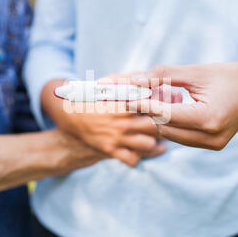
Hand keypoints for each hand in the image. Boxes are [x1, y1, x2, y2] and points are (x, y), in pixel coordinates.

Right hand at [41, 75, 173, 165]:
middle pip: (156, 126)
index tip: (168, 103)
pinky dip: (138, 156)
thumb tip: (148, 77)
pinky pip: (133, 159)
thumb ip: (128, 78)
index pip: (153, 105)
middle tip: (164, 122)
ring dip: (153, 141)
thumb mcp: (108, 82)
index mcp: (124, 102)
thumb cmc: (92, 96)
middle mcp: (122, 121)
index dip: (164, 104)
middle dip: (162, 124)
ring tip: (154, 136)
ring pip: (149, 144)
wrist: (69, 115)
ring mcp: (116, 137)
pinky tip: (139, 148)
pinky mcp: (110, 150)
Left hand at [130, 59, 237, 149]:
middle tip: (139, 94)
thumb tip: (135, 80)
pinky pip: (182, 137)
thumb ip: (164, 76)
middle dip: (149, 111)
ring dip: (160, 117)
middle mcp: (212, 137)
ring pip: (171, 135)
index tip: (125, 97)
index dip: (144, 104)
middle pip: (165, 128)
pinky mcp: (213, 145)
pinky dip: (172, 123)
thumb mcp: (195, 71)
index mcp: (209, 118)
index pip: (166, 114)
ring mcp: (213, 144)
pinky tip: (172, 106)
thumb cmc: (227, 75)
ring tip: (158, 98)